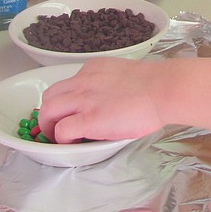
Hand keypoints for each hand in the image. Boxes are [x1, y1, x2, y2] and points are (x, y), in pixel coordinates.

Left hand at [38, 57, 165, 143]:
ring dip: (50, 126)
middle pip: (49, 96)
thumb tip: (112, 100)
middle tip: (58, 126)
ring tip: (61, 137)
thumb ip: (111, 84)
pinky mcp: (87, 120)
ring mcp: (83, 100)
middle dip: (49, 113)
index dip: (65, 100)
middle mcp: (83, 81)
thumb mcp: (124, 75)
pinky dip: (63, 139)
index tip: (72, 111)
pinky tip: (75, 142)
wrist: (162, 88)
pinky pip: (62, 131)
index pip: (67, 83)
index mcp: (93, 69)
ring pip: (48, 111)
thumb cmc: (155, 84)